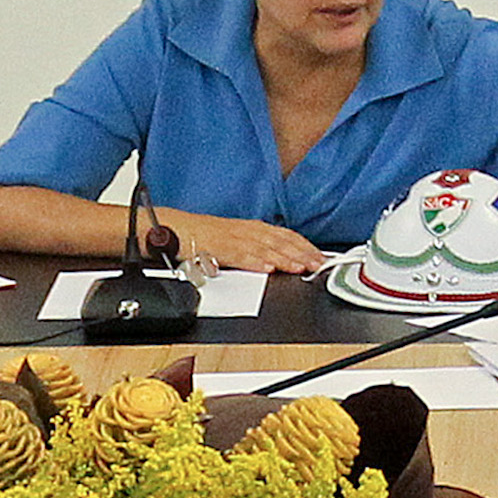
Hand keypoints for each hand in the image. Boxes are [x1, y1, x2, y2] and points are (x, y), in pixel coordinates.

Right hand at [162, 213, 326, 274]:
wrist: (177, 230)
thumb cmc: (205, 237)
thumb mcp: (238, 240)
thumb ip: (259, 249)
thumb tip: (280, 261)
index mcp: (254, 228)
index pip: (287, 235)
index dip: (306, 246)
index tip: (321, 257)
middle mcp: (248, 231)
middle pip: (280, 242)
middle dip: (302, 254)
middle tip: (319, 265)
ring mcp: (234, 239)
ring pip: (265, 248)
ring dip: (284, 258)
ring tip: (300, 268)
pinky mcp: (219, 248)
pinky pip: (240, 256)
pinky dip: (255, 262)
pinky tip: (267, 269)